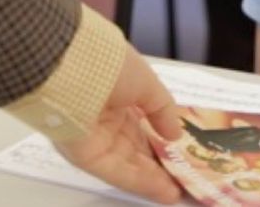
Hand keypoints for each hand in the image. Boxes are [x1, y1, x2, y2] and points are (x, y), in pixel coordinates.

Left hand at [54, 47, 183, 203]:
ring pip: (128, 164)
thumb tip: (176, 134)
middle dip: (159, 164)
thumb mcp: (147, 82)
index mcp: (117, 96)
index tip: (182, 152)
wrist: (74, 66)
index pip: (141, 124)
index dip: (162, 139)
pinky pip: (117, 172)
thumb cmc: (111, 66)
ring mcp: (94, 138)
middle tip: (184, 178)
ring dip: (154, 179)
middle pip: (135, 148)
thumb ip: (163, 109)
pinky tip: (166, 192)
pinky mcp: (85, 155)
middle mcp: (104, 119)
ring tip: (179, 191)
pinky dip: (142, 182)